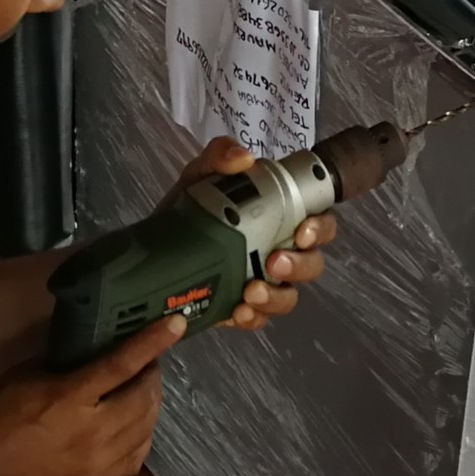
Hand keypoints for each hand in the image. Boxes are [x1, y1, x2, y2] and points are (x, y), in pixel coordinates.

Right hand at [0, 316, 184, 475]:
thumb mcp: (18, 379)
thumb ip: (59, 364)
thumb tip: (86, 350)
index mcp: (70, 401)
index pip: (123, 364)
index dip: (153, 341)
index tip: (176, 324)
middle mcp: (94, 434)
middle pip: (144, 398)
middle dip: (151, 374)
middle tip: (146, 361)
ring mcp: (98, 465)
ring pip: (147, 429)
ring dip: (150, 405)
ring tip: (140, 391)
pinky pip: (136, 458)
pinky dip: (142, 437)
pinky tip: (133, 427)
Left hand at [171, 138, 340, 331]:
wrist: (153, 247)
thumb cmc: (189, 208)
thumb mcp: (199, 176)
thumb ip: (218, 157)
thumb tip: (243, 159)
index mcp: (279, 218)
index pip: (318, 221)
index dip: (321, 228)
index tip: (303, 230)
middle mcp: (279, 251)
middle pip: (312, 263)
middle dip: (300, 265)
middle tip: (274, 261)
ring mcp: (264, 283)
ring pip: (289, 296)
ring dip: (276, 296)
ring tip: (251, 291)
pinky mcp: (242, 307)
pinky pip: (260, 318)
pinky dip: (253, 318)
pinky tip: (238, 311)